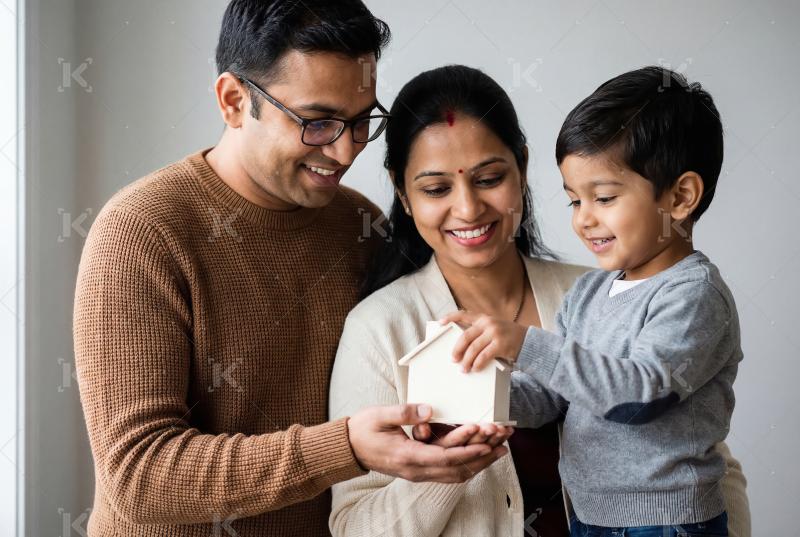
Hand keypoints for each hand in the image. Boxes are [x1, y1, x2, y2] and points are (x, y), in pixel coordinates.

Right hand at [347, 404, 507, 482]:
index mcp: (408, 456)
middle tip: (503, 446)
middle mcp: (415, 469)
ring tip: (498, 452)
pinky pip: (447, 473)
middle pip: (455, 469)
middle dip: (482, 458)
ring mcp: (417, 473)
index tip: (486, 443)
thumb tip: (427, 410)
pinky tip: (478, 459)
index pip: (444, 457)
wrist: (348, 449)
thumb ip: (404, 412)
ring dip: (478, 464)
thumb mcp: (380, 416)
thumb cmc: (363, 430)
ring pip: (454, 474)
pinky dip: (466, 466)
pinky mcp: (418, 470)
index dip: (467, 451)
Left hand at [440, 310, 527, 372]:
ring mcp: (494, 333)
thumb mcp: (492, 328)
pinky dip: (478, 364)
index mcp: (483, 318)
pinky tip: (475, 368)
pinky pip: (484, 356)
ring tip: (463, 368)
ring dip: (466, 360)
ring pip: (474, 348)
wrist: (527, 340)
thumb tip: (460, 347)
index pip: (463, 314)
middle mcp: (488, 323)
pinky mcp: (501, 344)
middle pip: (466, 336)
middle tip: (453, 359)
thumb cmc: (506, 336)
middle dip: (457, 349)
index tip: (440, 323)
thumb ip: (479, 332)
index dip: (450, 317)